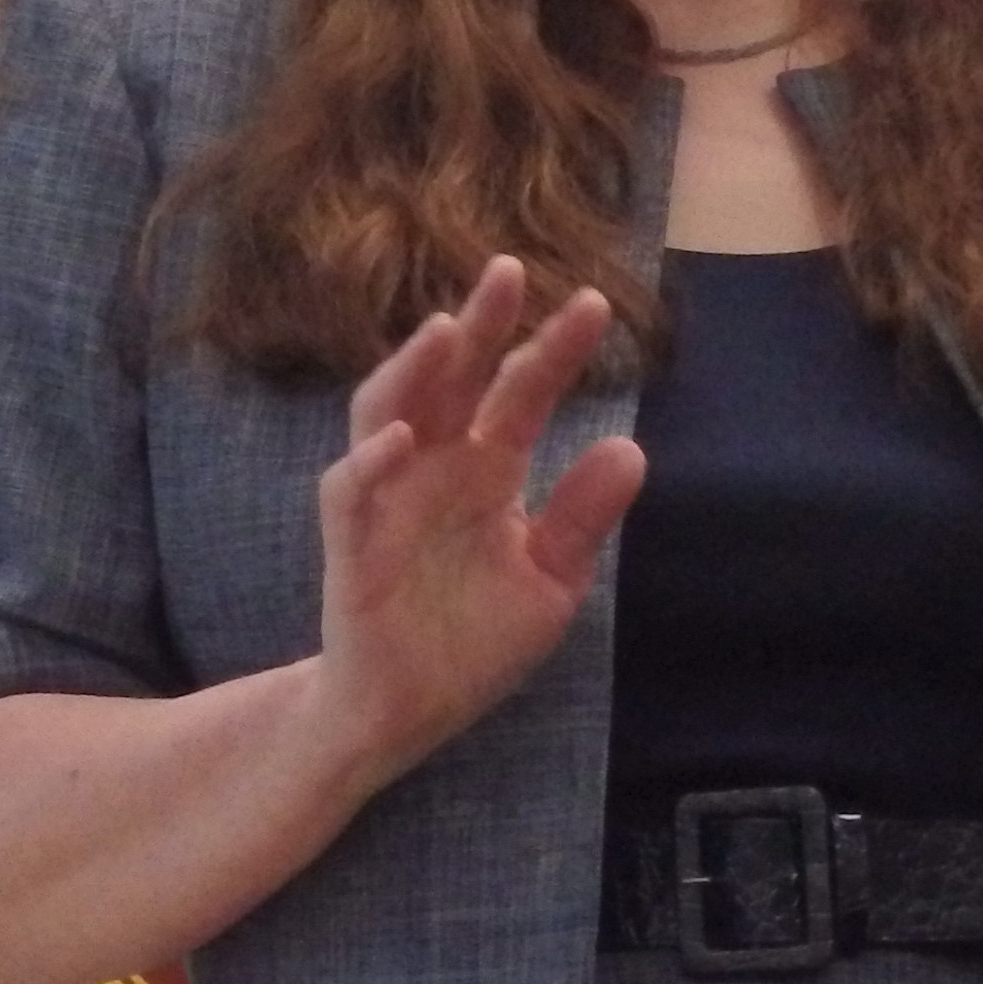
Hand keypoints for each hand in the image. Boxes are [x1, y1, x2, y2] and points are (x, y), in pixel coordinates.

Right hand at [311, 256, 644, 784]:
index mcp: (487, 469)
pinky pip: (350, 493)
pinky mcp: (352, 547)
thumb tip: (631, 449)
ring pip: (387, 411)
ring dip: (412, 370)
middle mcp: (435, 469)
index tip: (595, 305)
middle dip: (479, 326)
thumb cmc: (472, 640)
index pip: (520, 393)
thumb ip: (583, 519)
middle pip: (453, 379)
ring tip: (446, 329)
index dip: (552, 350)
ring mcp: (388, 501)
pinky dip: (370, 462)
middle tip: (508, 270)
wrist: (407, 713)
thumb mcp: (550, 581)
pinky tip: (402, 437)